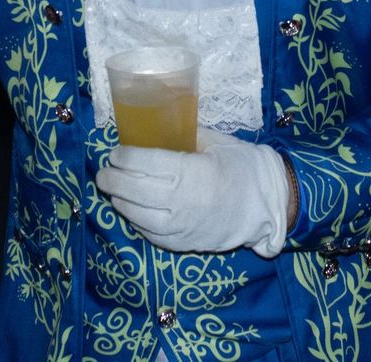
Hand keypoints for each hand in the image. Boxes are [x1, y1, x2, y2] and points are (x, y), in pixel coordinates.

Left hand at [95, 128, 292, 257]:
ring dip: (120, 202)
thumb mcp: (215, 143)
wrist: (267, 205)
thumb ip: (186, 136)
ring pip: (137, 216)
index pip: (144, 162)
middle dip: (112, 180)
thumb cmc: (242, 168)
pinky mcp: (184, 245)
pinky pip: (151, 235)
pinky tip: (131, 211)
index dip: (124, 157)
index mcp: (190, 172)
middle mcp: (182, 201)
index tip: (116, 152)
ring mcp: (182, 227)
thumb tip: (158, 126)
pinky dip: (137, 222)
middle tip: (103, 173)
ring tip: (113, 191)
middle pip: (133, 190)